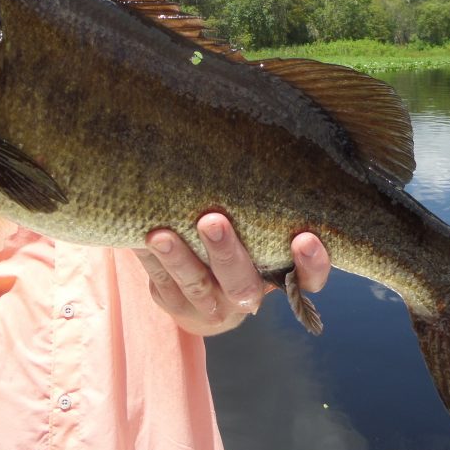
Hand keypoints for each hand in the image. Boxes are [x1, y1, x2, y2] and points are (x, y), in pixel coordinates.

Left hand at [136, 211, 330, 336]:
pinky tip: (138, 234)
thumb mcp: (258, 230)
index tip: (305, 237)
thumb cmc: (241, 240)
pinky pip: (160, 281)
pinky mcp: (174, 304)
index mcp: (278, 277)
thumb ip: (263, 207)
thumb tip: (252, 144)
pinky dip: (148, 257)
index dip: (311, 264)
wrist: (203, 292)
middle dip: (226, 252)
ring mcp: (209, 306)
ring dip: (178, 258)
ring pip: (195, 284)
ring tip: (160, 234)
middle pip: (242, 283)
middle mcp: (246, 298)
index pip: (307, 279)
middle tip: (212, 221)